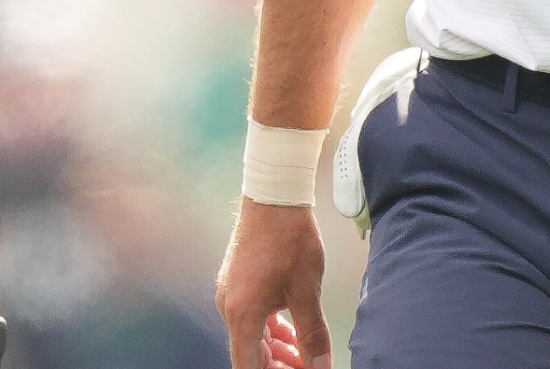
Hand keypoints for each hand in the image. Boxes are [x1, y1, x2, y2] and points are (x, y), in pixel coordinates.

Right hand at [216, 200, 330, 368]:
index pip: (249, 367)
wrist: (273, 197)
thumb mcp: (307, 291)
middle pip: (251, 354)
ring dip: (277, 349)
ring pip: (253, 335)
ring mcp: (231, 293)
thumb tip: (320, 366)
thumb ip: (313, 334)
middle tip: (308, 366)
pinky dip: (271, 329)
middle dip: (278, 366)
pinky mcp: (238, 282)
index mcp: (242, 314)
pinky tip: (291, 331)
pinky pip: (252, 317)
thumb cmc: (289, 239)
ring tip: (305, 355)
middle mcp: (229, 307)